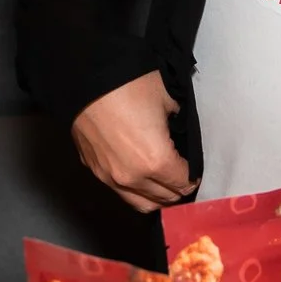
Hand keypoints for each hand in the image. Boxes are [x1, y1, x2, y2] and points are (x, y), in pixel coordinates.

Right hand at [70, 71, 195, 212]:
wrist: (86, 78)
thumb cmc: (129, 85)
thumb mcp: (167, 99)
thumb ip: (176, 122)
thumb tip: (172, 127)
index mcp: (156, 162)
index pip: (183, 183)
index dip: (192, 176)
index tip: (193, 169)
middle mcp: (133, 178)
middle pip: (164, 198)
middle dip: (177, 188)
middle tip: (181, 174)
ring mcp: (110, 178)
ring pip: (140, 203)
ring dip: (156, 196)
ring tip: (162, 181)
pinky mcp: (93, 170)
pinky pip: (119, 191)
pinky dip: (134, 188)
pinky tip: (138, 173)